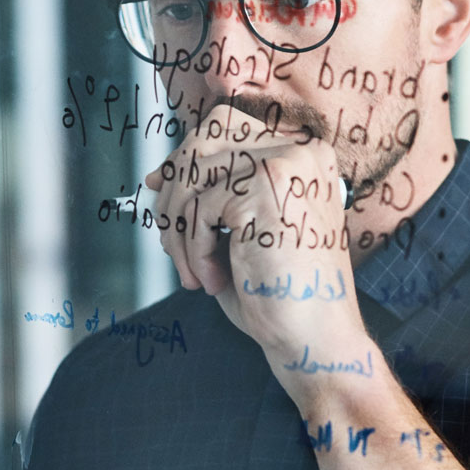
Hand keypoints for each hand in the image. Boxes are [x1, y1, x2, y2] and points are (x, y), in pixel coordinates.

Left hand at [143, 104, 364, 358]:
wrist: (313, 340)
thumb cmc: (278, 296)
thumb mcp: (241, 233)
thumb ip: (210, 197)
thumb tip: (157, 176)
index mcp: (303, 157)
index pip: (225, 129)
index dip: (184, 158)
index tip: (156, 188)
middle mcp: (300, 150)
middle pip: (204, 143)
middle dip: (174, 195)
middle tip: (170, 244)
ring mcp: (285, 163)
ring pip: (195, 175)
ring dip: (180, 232)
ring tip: (196, 274)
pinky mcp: (266, 186)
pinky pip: (200, 208)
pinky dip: (194, 250)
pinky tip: (213, 280)